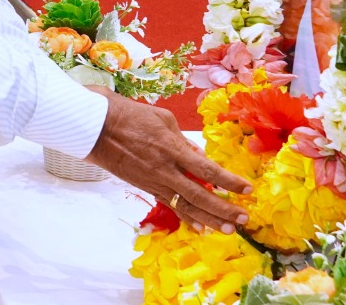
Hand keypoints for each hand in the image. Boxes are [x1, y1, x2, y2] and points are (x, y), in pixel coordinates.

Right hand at [86, 90, 250, 233]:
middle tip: (243, 219)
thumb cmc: (132, 116)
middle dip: (224, 209)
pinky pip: (170, 205)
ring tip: (228, 229)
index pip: (207, 170)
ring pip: (186, 206)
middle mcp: (166, 170)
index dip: (229, 182)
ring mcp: (155, 182)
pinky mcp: (146, 187)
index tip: (247, 189)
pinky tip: (199, 227)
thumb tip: (201, 157)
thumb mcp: (164, 120)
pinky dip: (186, 217)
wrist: (98, 128)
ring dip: (208, 219)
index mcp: (172, 149)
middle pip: (199, 195)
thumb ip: (184, 141)